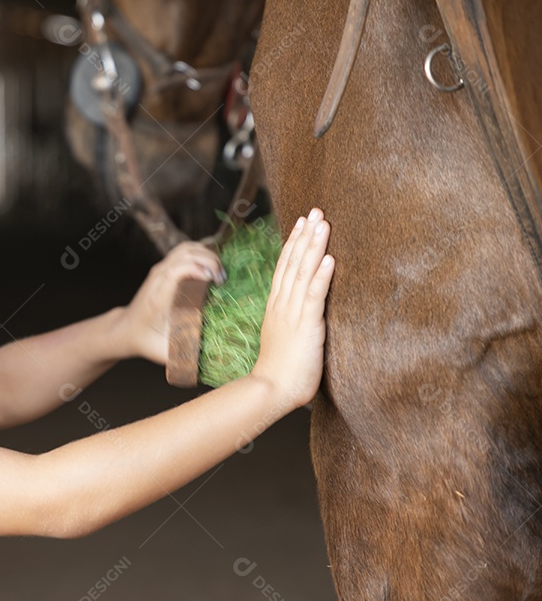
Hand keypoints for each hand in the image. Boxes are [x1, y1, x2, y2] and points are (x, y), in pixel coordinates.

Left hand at [118, 240, 224, 364]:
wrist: (125, 330)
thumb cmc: (146, 341)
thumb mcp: (164, 353)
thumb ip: (183, 359)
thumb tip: (208, 366)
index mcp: (159, 295)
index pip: (177, 270)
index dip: (198, 269)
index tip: (216, 282)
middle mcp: (159, 277)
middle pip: (186, 254)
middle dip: (209, 262)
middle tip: (223, 281)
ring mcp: (160, 269)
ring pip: (187, 248)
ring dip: (207, 255)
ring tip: (219, 274)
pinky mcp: (164, 267)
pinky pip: (185, 250)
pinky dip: (201, 253)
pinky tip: (212, 268)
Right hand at [249, 207, 334, 409]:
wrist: (270, 389)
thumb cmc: (279, 372)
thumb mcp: (283, 339)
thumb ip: (290, 324)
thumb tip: (300, 318)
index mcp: (276, 307)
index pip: (284, 268)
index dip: (293, 244)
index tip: (301, 223)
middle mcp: (282, 304)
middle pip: (293, 263)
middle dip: (305, 236)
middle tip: (315, 211)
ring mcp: (292, 313)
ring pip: (303, 273)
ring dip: (314, 247)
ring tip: (323, 224)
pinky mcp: (306, 325)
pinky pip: (314, 295)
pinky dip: (321, 276)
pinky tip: (329, 258)